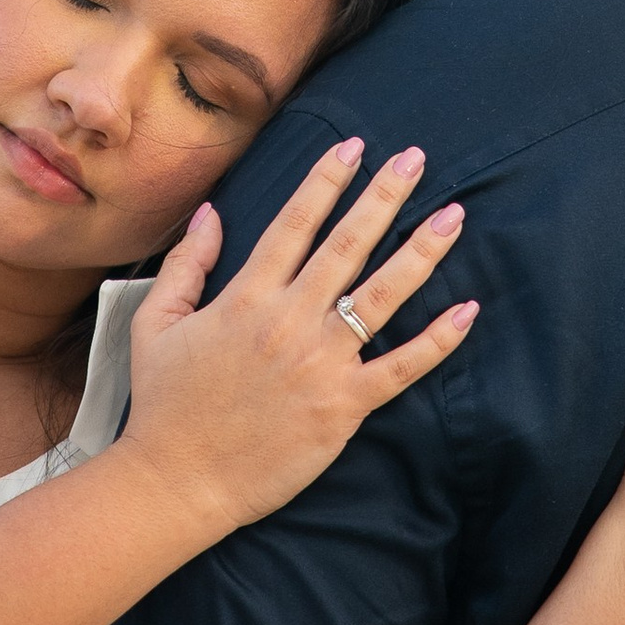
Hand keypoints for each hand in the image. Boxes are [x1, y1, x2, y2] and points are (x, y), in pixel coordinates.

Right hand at [123, 137, 475, 538]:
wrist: (177, 479)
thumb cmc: (164, 403)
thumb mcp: (157, 322)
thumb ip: (187, 264)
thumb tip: (210, 212)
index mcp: (246, 296)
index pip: (295, 222)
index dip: (327, 180)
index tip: (355, 146)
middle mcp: (289, 320)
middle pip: (347, 245)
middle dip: (384, 196)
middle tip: (415, 158)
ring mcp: (321, 363)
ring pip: (382, 296)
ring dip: (421, 252)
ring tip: (453, 216)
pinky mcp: (344, 407)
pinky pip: (400, 367)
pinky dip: (437, 341)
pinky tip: (467, 311)